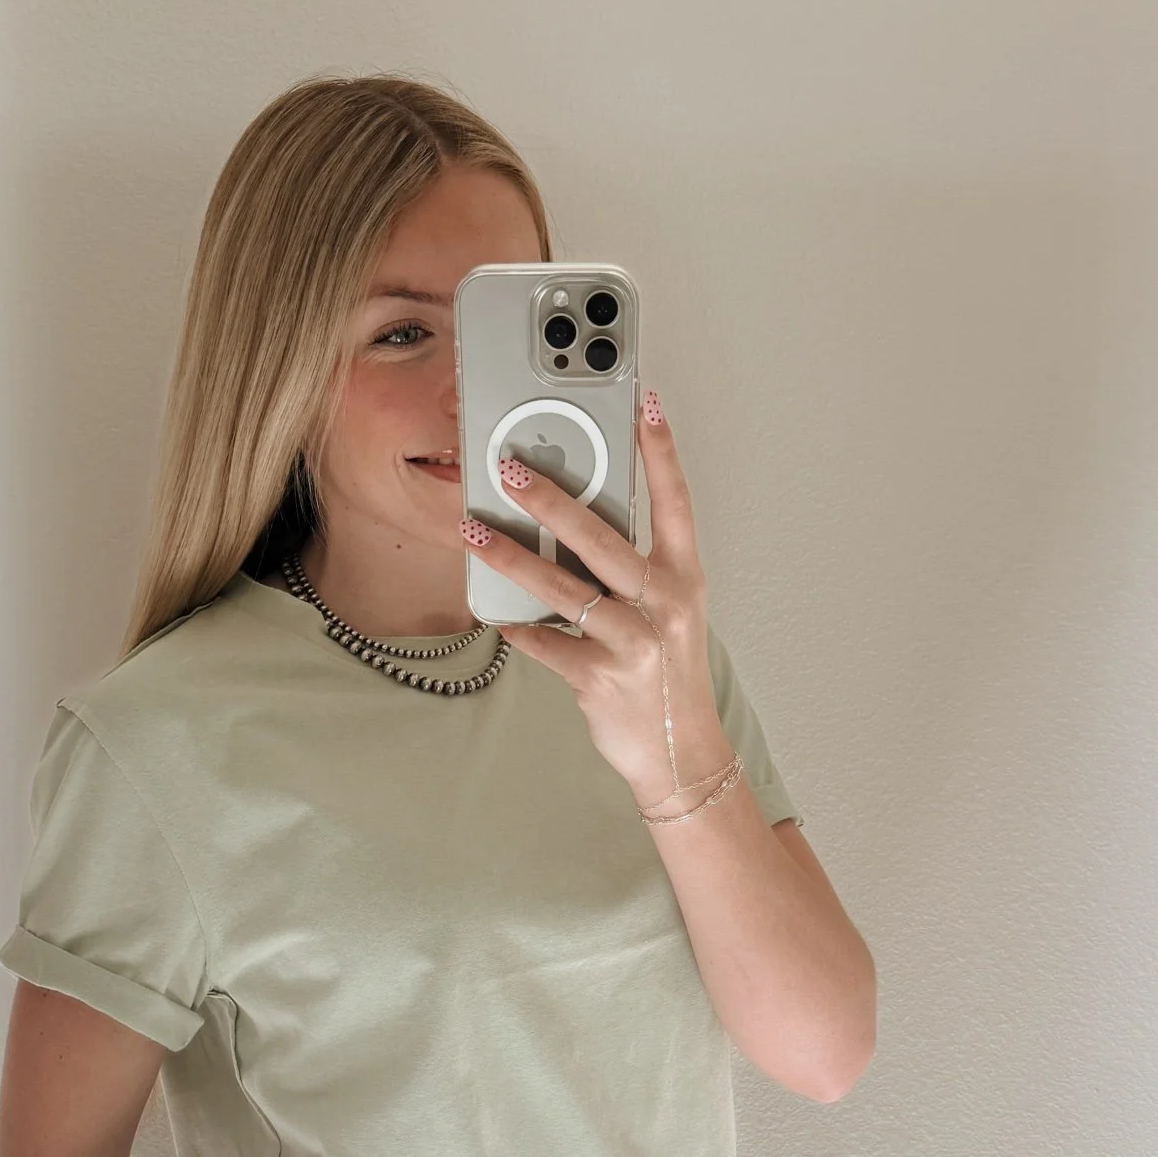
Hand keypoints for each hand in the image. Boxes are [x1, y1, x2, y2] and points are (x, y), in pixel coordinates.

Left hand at [461, 389, 733, 810]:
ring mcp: (635, 642)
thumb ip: (631, 570)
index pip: (675, 502)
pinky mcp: (602, 677)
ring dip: (513, 558)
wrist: (680, 754)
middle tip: (511, 468)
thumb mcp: (666, 613)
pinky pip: (547, 644)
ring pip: (565, 589)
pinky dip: (518, 629)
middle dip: (553, 500)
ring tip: (474, 530)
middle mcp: (664, 605)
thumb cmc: (666, 675)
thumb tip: (572, 525)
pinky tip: (495, 615)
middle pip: (603, 539)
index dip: (661, 451)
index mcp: (683, 579)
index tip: (645, 402)